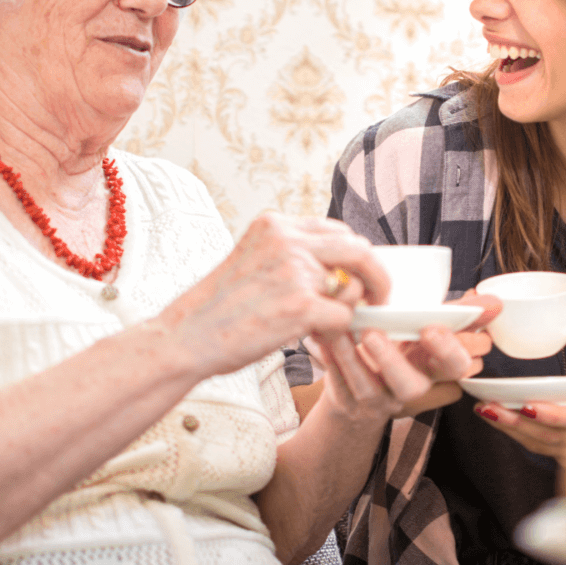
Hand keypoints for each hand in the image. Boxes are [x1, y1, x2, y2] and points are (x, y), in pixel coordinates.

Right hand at [154, 212, 390, 378]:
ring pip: (354, 287)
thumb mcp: (252, 260)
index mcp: (275, 224)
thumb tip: (339, 271)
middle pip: (358, 248)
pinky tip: (318, 339)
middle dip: (376, 275)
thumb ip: (291, 256)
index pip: (336, 230)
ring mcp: (296, 271)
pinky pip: (344, 317)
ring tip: (331, 324)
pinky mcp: (301, 306)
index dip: (355, 255)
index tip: (359, 275)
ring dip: (350, 309)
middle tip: (379, 298)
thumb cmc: (218, 308)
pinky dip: (338, 332)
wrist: (186, 336)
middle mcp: (287, 240)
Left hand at [312, 293, 499, 422]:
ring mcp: (378, 400)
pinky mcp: (349, 403)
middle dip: (394, 362)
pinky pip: (338, 383)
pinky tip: (323, 337)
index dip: (448, 351)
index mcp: (434, 369)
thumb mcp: (429, 333)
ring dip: (352, 356)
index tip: (431, 327)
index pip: (455, 367)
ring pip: (368, 387)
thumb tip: (496, 302)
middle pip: (411, 386)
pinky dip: (330, 359)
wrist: (360, 396)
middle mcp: (410, 389)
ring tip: (340, 329)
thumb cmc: (401, 353)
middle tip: (375, 333)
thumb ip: (460, 316)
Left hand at [473, 307, 565, 467]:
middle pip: (548, 436)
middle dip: (516, 423)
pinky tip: (499, 421)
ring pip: (540, 444)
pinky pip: (540, 449)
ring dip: (511, 429)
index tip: (527, 405)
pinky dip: (519, 435)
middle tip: (488, 406)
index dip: (551, 416)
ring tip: (485, 410)